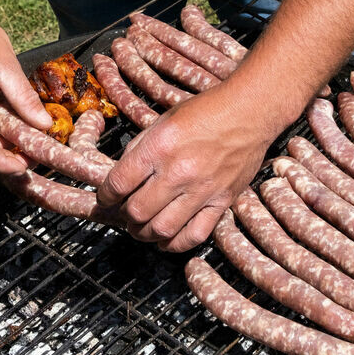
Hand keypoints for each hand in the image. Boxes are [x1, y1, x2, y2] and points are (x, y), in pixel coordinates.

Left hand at [97, 84, 274, 251]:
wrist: (249, 111)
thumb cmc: (206, 111)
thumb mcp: (163, 120)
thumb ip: (140, 148)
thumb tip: (121, 174)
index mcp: (159, 147)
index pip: (119, 183)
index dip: (105, 196)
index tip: (104, 199)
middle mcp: (178, 171)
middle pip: (137, 211)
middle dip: (124, 216)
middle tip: (125, 213)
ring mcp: (202, 189)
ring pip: (162, 229)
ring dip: (145, 233)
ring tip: (142, 228)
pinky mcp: (222, 201)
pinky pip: (195, 234)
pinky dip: (176, 243)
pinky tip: (167, 239)